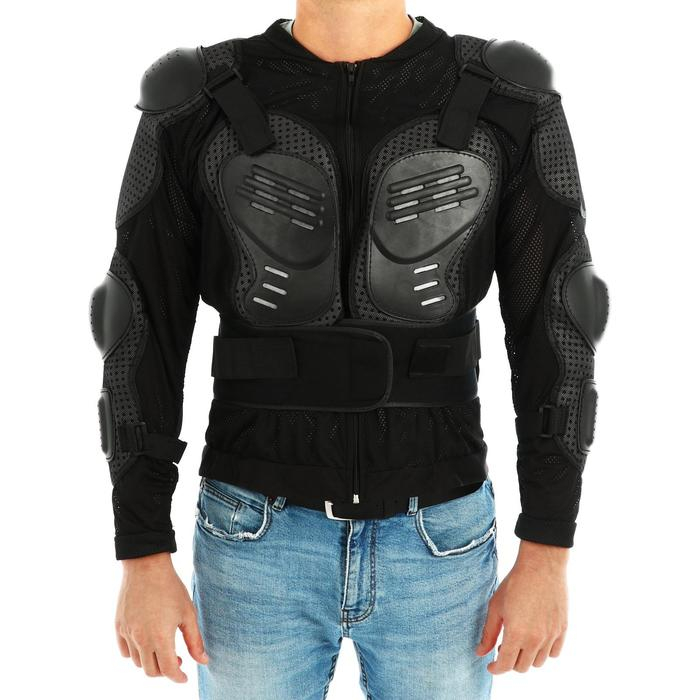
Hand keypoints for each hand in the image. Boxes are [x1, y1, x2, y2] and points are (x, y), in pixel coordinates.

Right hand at [115, 552, 207, 682]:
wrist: (147, 566)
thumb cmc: (171, 588)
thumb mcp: (188, 613)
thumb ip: (195, 640)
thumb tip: (203, 661)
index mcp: (160, 637)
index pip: (168, 670)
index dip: (178, 677)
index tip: (184, 677)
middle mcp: (141, 639)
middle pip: (151, 670)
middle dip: (165, 671)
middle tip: (177, 661)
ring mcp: (127, 633)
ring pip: (137, 662)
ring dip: (151, 662)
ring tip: (163, 650)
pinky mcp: (119, 626)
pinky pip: (125, 650)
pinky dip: (135, 654)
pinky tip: (146, 644)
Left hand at [475, 540, 568, 673]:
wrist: (541, 566)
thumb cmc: (515, 584)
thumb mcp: (496, 607)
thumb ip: (488, 633)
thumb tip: (480, 652)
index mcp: (516, 634)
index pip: (505, 665)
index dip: (496, 669)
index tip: (490, 666)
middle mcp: (536, 639)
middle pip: (522, 667)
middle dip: (510, 662)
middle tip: (503, 648)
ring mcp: (551, 635)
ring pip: (538, 662)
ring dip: (526, 658)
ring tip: (519, 642)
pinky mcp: (562, 629)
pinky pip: (554, 653)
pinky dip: (544, 652)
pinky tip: (535, 639)